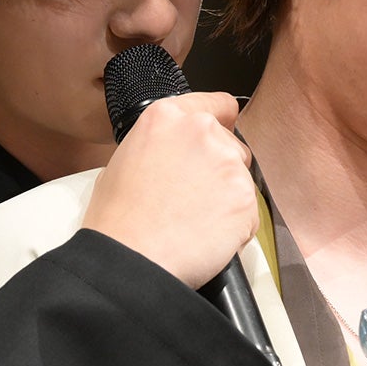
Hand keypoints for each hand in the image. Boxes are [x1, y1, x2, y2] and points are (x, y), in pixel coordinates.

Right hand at [81, 92, 256, 287]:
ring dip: (227, 199)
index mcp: (168, 116)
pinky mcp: (245, 198)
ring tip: (194, 222)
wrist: (131, 261)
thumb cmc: (118, 220)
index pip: (217, 104)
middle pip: (232, 145)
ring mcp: (227, 164)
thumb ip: (158, 145)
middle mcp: (202, 131)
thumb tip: (170, 154)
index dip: (220, 124)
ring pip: (242, 179)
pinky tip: (205, 238)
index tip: (220, 136)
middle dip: (220, 169)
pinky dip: (235, 227)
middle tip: (193, 197)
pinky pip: (248, 213)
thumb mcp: (123, 161)